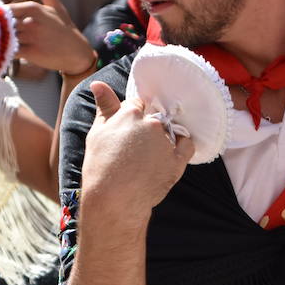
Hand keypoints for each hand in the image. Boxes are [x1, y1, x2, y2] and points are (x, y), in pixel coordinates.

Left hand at [10, 0, 95, 76]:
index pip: (5, 9)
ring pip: (4, 37)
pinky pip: (10, 51)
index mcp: (33, 7)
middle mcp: (31, 20)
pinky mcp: (32, 52)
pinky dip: (2, 52)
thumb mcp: (57, 8)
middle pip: (1, 23)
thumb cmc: (65, 29)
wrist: (77, 52)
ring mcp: (31, 36)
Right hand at [80, 82, 192, 217]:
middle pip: (154, 119)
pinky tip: (170, 154)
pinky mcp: (177, 160)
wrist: (113, 201)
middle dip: (146, 130)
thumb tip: (98, 82)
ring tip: (146, 160)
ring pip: (169, 131)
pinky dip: (182, 146)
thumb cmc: (100, 168)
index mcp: (130, 114)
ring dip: (161, 140)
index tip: (126, 134)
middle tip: (135, 150)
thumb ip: (104, 107)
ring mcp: (166, 142)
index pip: (137, 106)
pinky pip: (187, 145)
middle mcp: (151, 124)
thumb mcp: (97, 133)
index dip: (131, 119)